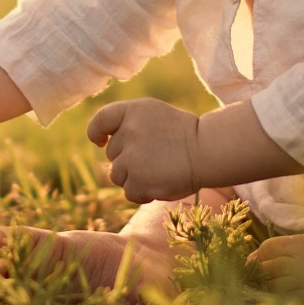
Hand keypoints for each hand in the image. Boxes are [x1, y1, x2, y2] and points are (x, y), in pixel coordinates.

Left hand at [86, 98, 201, 203]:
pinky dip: (143, 193)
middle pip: (112, 154)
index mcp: (132, 111)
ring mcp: (131, 156)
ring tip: (158, 172)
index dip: (96, 132)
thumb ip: (130, 124)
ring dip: (134, 178)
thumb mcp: (155, 116)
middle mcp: (128, 131)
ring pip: (117, 175)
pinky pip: (129, 193)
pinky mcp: (137, 179)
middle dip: (128, 159)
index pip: (100, 120)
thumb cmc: (184, 134)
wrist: (207, 150)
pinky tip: (161, 184)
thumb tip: (105, 146)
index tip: (101, 141)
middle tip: (156, 157)